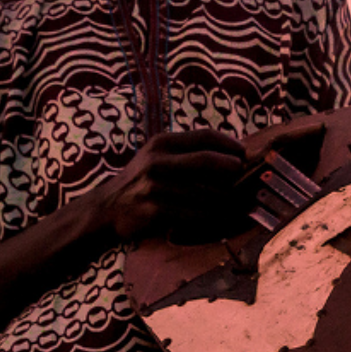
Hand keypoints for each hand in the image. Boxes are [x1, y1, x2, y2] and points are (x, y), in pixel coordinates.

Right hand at [93, 129, 248, 240]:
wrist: (107, 208)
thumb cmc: (142, 180)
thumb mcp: (158, 156)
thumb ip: (187, 151)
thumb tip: (231, 152)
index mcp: (161, 143)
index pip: (204, 136)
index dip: (228, 143)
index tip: (243, 152)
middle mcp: (157, 161)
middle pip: (207, 160)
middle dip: (231, 167)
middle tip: (242, 173)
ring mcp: (156, 186)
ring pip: (205, 192)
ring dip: (224, 197)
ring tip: (231, 199)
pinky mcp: (156, 209)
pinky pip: (196, 213)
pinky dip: (210, 215)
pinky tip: (214, 215)